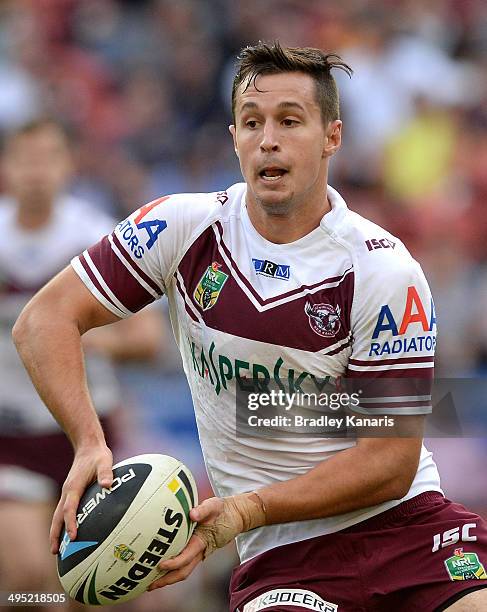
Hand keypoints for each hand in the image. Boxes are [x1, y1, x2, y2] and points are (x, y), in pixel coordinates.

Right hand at [50, 444, 112, 553]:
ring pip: (58, 516)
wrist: (88, 447)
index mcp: (74, 487)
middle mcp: (67, 492)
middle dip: (55, 534)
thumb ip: (106, 473)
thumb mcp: (105, 461)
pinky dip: (62, 524)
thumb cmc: (98, 455)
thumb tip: (107, 485)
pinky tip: (67, 534)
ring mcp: (67, 493)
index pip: (70, 508)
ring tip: (56, 550)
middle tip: (55, 552)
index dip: (70, 523)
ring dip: (56, 532)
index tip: (73, 537)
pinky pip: (64, 511)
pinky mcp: (71, 493)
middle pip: (58, 517)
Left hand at [148, 493, 265, 590]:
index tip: (161, 565)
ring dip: (168, 578)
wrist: (235, 515)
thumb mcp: (214, 505)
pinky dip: (172, 570)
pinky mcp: (197, 550)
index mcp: (202, 541)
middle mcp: (200, 550)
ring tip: (151, 583)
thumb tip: (192, 514)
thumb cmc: (223, 510)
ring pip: (183, 571)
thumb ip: (203, 509)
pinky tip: (161, 570)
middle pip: (183, 571)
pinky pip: (184, 564)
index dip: (174, 563)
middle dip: (166, 580)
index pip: (186, 557)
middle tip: (149, 585)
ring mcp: (199, 552)